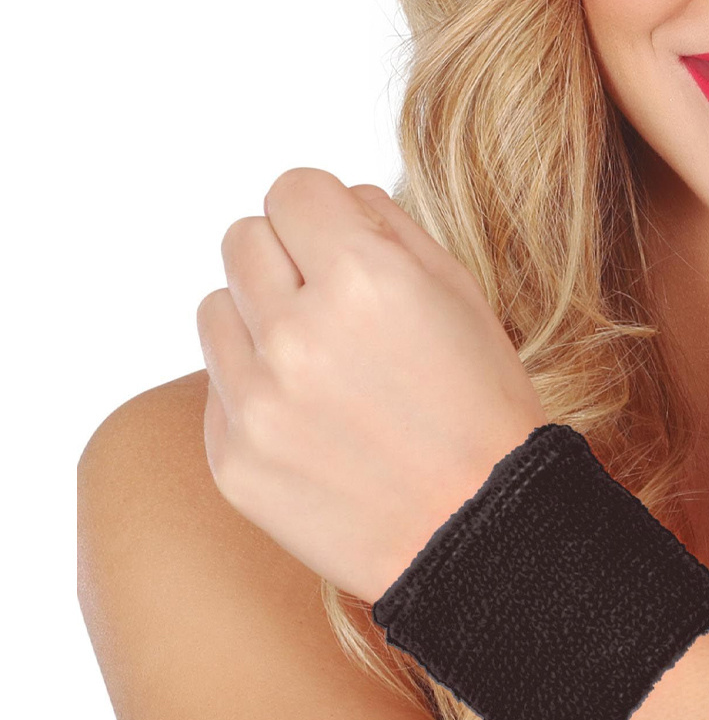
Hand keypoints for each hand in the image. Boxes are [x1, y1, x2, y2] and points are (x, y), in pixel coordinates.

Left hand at [196, 167, 549, 606]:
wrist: (477, 530)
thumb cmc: (482, 406)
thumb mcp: (462, 293)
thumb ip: (388, 228)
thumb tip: (334, 202)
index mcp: (364, 280)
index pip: (291, 189)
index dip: (321, 209)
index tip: (338, 236)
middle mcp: (298, 333)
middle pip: (242, 238)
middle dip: (285, 255)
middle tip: (329, 296)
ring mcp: (257, 401)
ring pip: (216, 307)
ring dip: (259, 318)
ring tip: (319, 358)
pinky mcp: (233, 459)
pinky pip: (215, 384)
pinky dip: (255, 387)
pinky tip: (313, 415)